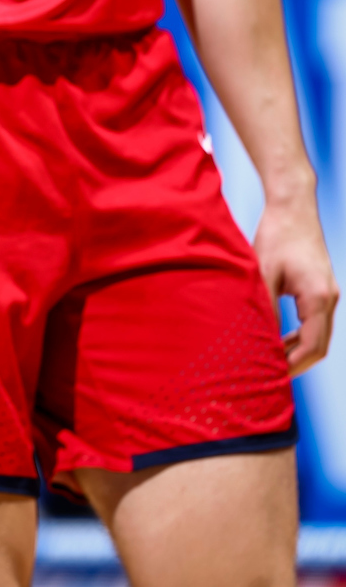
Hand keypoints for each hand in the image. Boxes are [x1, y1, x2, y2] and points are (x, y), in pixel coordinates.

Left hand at [253, 189, 339, 375]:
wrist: (293, 208)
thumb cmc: (276, 236)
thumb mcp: (263, 273)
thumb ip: (263, 306)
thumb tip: (256, 337)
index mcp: (318, 298)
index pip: (312, 346)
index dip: (293, 365)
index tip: (272, 378)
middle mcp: (329, 299)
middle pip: (319, 345)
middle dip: (295, 363)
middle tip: (268, 376)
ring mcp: (328, 294)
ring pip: (317, 335)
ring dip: (295, 350)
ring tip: (268, 362)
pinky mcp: (320, 288)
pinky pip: (313, 322)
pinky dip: (297, 335)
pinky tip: (275, 339)